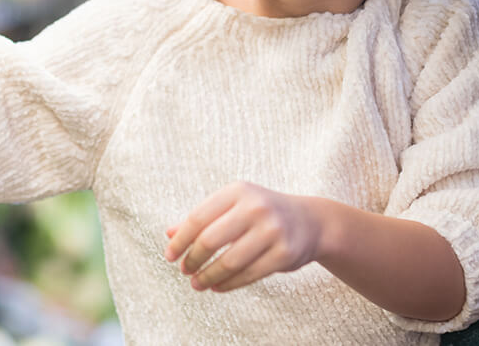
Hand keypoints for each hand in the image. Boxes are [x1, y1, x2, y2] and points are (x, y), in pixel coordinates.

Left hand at [163, 181, 325, 291]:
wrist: (310, 221)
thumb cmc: (262, 213)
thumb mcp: (233, 206)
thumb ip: (203, 218)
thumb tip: (168, 234)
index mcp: (238, 191)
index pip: (198, 217)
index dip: (180, 240)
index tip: (170, 256)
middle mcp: (256, 207)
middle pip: (210, 239)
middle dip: (193, 259)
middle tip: (184, 271)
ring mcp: (272, 230)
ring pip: (229, 261)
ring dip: (208, 276)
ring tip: (197, 284)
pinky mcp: (284, 253)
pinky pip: (248, 275)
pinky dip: (228, 284)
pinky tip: (217, 286)